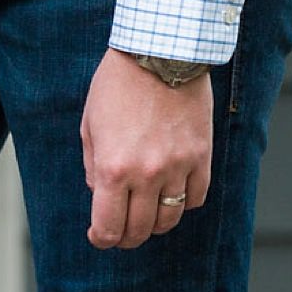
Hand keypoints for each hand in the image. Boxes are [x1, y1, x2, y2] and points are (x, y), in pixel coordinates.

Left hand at [81, 48, 212, 249]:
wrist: (160, 52)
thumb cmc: (117, 86)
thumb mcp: (89, 128)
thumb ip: (93, 168)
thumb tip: (102, 196)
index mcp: (112, 169)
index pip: (108, 228)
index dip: (101, 239)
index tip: (99, 235)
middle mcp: (147, 174)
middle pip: (138, 230)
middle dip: (126, 237)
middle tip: (121, 231)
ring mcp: (178, 166)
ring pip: (169, 219)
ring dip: (155, 224)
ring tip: (146, 216)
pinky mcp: (202, 155)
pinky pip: (196, 197)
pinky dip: (183, 203)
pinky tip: (172, 194)